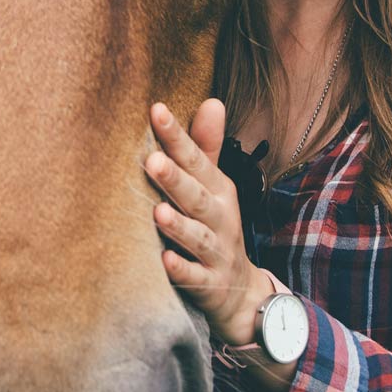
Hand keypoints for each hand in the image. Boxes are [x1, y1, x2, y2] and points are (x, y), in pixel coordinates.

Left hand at [148, 99, 269, 346]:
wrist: (239, 291)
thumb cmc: (216, 228)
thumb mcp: (215, 188)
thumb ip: (206, 148)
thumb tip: (212, 100)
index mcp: (219, 191)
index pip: (197, 160)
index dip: (178, 137)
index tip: (156, 111)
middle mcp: (221, 219)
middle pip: (198, 198)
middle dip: (177, 180)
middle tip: (152, 160)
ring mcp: (216, 253)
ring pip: (198, 238)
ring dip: (180, 226)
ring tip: (158, 212)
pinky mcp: (209, 285)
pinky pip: (195, 278)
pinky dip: (182, 270)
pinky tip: (164, 261)